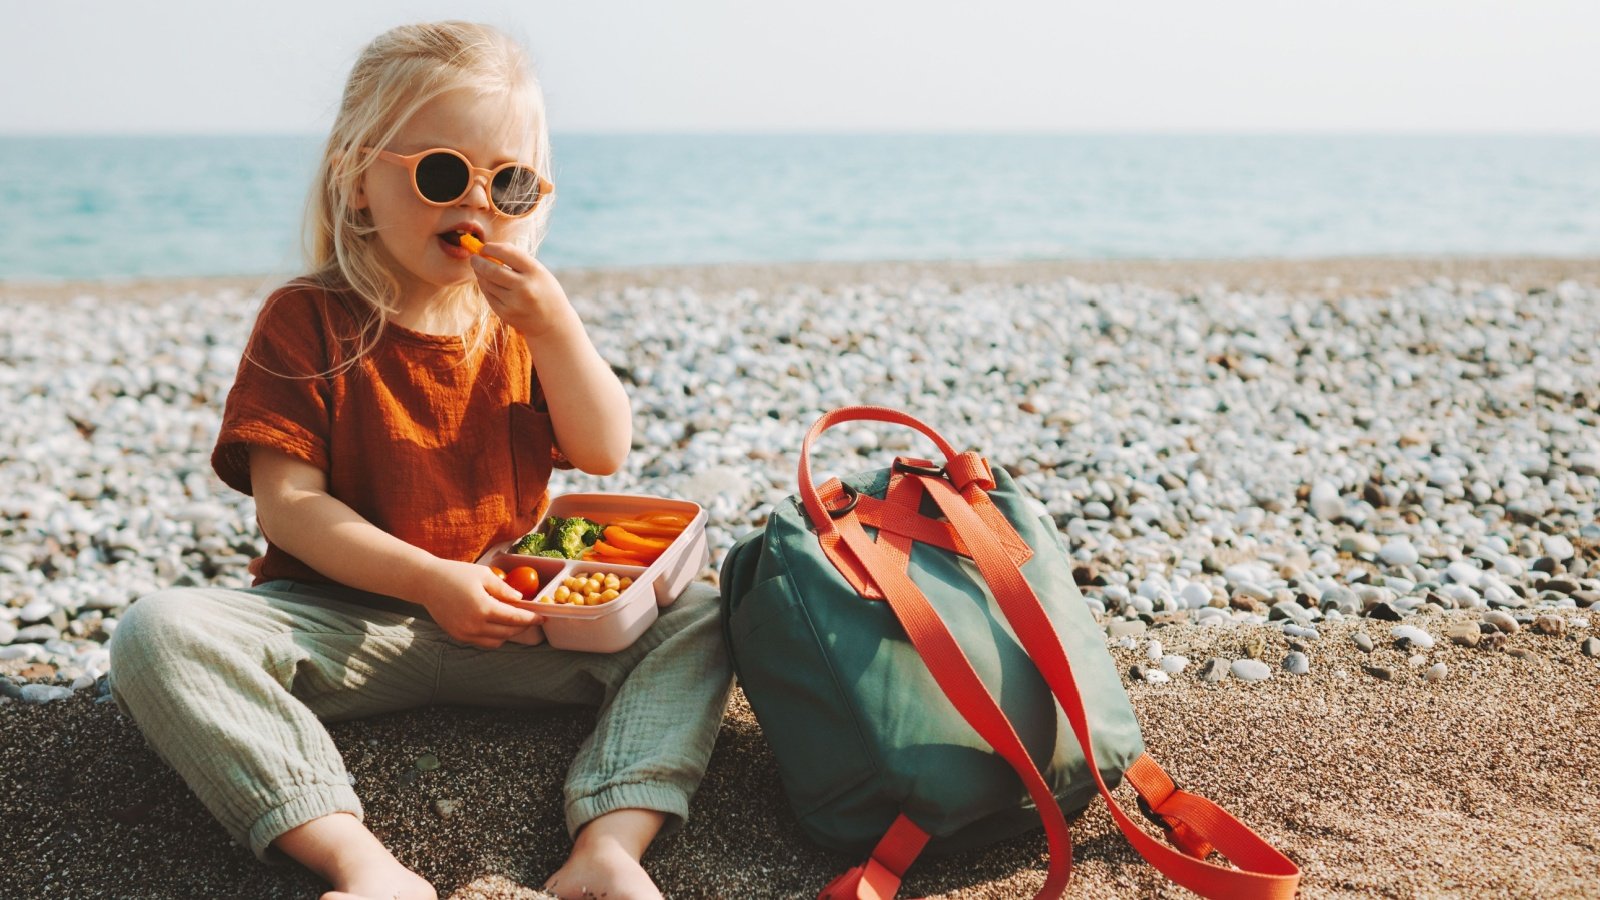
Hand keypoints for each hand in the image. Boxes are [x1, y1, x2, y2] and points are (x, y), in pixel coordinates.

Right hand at [416, 558, 544, 648]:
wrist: (426, 582)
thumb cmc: (455, 574)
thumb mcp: (483, 575)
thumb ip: (504, 589)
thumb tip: (520, 599)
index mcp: (483, 608)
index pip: (514, 619)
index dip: (531, 619)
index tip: (542, 617)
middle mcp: (474, 625)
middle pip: (508, 632)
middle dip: (522, 626)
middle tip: (531, 618)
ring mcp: (465, 633)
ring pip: (496, 641)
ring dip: (508, 633)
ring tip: (514, 621)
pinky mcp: (458, 636)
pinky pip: (483, 642)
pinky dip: (494, 637)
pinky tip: (498, 625)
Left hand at [470, 242, 578, 339]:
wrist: (553, 323)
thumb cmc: (545, 291)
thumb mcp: (539, 272)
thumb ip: (518, 260)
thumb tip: (491, 248)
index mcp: (535, 271)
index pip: (506, 252)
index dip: (491, 248)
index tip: (485, 247)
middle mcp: (524, 287)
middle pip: (492, 269)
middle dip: (478, 261)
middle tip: (474, 257)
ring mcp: (514, 302)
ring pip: (487, 283)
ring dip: (480, 274)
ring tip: (479, 268)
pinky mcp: (506, 313)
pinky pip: (488, 295)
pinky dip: (484, 286)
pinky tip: (485, 281)